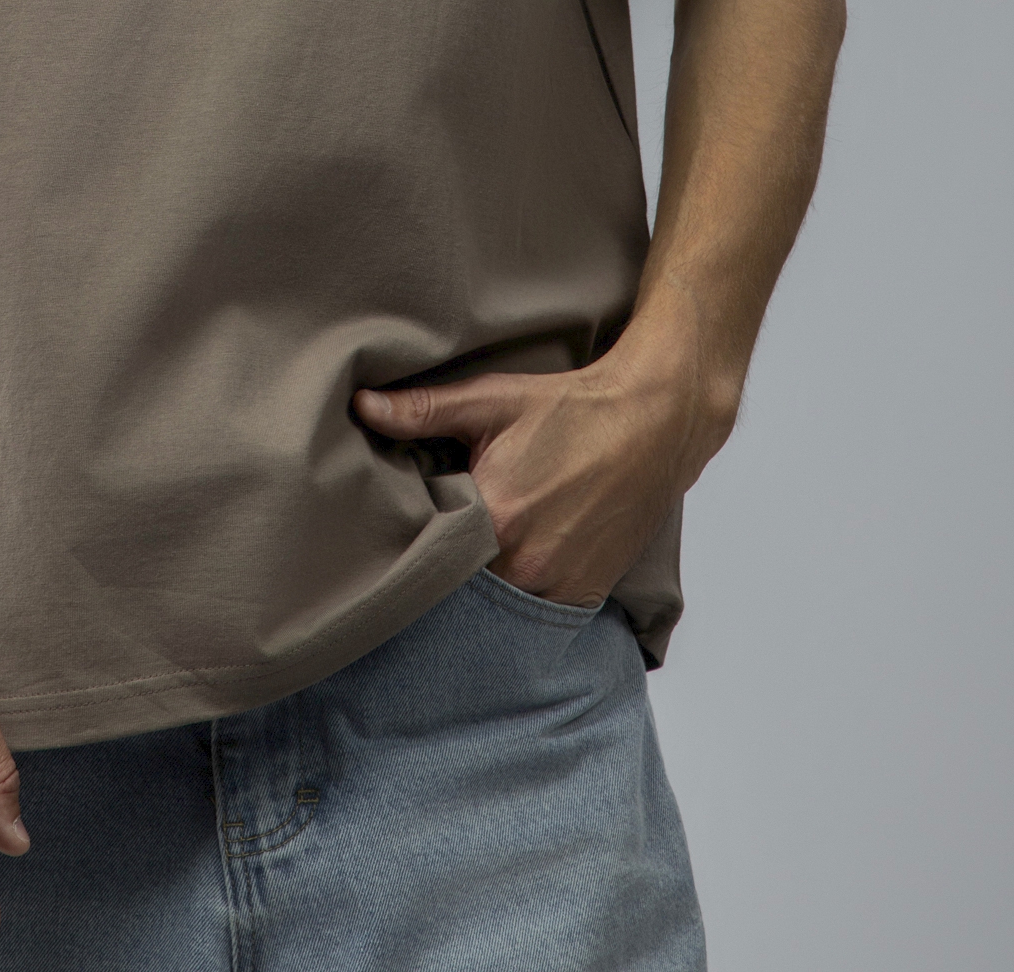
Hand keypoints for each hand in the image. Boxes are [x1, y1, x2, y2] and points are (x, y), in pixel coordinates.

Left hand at [354, 339, 730, 606]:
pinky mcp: (585, 594)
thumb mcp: (491, 401)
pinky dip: (520, 596)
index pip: (428, 555)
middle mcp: (526, 562)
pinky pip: (536, 611)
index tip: (397, 542)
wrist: (651, 422)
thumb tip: (362, 407)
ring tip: (473, 560)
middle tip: (431, 552)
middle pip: (460, 584)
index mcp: (495, 516)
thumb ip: (422, 411)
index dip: (410, 548)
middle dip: (444, 570)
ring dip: (482, 587)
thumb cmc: (569, 408)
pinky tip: (515, 567)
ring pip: (497, 604)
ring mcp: (558, 585)